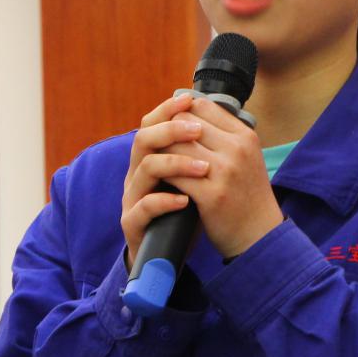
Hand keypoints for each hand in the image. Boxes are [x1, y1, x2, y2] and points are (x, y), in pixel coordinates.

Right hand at [121, 94, 209, 268]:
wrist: (170, 256)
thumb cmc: (188, 213)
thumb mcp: (195, 179)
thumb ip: (200, 152)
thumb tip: (224, 118)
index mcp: (150, 159)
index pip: (151, 123)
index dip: (167, 110)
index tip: (190, 100)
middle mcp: (137, 175)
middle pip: (143, 139)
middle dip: (170, 130)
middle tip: (197, 130)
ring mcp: (132, 199)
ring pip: (145, 169)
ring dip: (175, 163)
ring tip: (204, 168)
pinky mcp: (133, 224)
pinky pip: (144, 207)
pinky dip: (165, 201)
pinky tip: (185, 200)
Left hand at [122, 94, 281, 261]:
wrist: (260, 235)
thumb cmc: (247, 195)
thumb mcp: (245, 158)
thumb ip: (222, 137)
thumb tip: (186, 114)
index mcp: (245, 135)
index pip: (201, 105)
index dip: (181, 113)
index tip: (170, 127)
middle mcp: (237, 148)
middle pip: (185, 121)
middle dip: (167, 132)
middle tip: (156, 144)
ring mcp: (226, 171)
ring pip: (176, 145)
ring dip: (161, 153)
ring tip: (153, 161)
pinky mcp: (212, 195)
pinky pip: (174, 174)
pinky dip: (163, 175)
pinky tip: (159, 181)